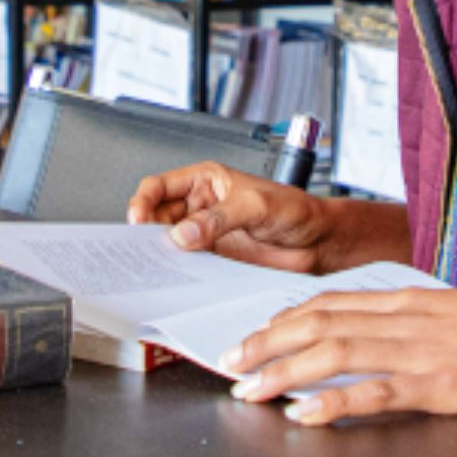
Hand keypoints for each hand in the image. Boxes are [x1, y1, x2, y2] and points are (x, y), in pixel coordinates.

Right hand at [126, 160, 338, 273]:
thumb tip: (184, 234)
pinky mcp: (213, 257)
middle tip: (142, 248)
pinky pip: (186, 262)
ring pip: (168, 241)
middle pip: (156, 216)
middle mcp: (201, 205)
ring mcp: (205, 233)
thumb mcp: (256, 206)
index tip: (138, 219)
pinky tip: (175, 276)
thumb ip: (219, 219)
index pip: (160, 186)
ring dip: (160, 252)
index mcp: (206, 180)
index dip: (143, 201)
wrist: (318, 242)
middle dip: (146, 231)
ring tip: (155, 264)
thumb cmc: (296, 210)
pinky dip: (177, 269)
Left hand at [222, 285, 456, 424]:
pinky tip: (304, 415)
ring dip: (283, 370)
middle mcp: (409, 319)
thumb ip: (421, 321)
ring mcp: (423, 352)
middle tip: (229, 360)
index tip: (253, 332)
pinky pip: (376, 394)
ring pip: (336, 353)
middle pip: (319, 321)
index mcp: (413, 300)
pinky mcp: (442, 385)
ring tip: (247, 388)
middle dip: (267, 341)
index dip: (284, 316)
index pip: (332, 301)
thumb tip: (386, 333)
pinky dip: (334, 403)